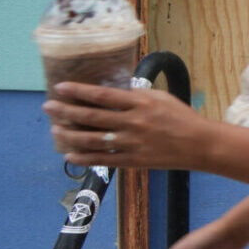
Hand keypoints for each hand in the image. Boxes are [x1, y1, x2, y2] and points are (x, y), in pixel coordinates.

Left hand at [44, 82, 208, 170]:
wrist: (200, 144)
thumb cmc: (182, 118)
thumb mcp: (162, 98)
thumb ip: (137, 96)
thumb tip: (114, 94)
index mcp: (140, 103)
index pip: (102, 95)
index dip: (79, 91)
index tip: (60, 87)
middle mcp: (132, 122)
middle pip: (92, 116)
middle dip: (66, 111)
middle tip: (48, 107)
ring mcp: (131, 143)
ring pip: (93, 139)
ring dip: (70, 134)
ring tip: (55, 130)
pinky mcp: (133, 161)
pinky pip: (103, 160)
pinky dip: (83, 158)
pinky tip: (69, 156)